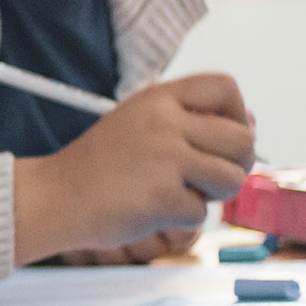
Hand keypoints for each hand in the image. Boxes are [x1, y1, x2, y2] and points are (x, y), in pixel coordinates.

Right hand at [14, 73, 252, 264]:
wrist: (54, 198)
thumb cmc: (100, 167)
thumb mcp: (140, 124)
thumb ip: (190, 121)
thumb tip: (251, 125)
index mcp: (157, 99)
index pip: (224, 88)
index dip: (237, 113)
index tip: (221, 137)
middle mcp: (164, 122)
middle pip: (241, 139)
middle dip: (235, 163)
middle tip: (207, 176)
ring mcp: (164, 159)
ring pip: (232, 177)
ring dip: (213, 194)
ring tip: (179, 192)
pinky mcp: (163, 197)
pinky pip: (201, 212)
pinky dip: (181, 218)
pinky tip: (151, 209)